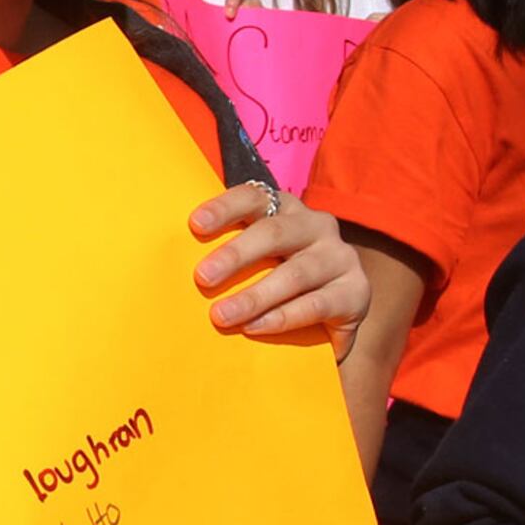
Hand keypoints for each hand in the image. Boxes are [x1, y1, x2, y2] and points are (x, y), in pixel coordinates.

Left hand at [192, 184, 366, 344]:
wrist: (324, 321)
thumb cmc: (269, 283)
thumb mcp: (249, 263)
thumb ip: (222, 254)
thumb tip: (167, 261)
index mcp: (285, 209)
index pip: (254, 197)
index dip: (224, 208)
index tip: (194, 225)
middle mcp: (317, 226)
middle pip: (274, 233)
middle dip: (235, 255)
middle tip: (201, 278)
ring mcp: (340, 257)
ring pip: (296, 273)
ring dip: (255, 296)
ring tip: (221, 315)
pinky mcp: (356, 292)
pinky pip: (317, 304)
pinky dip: (283, 317)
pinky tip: (256, 327)